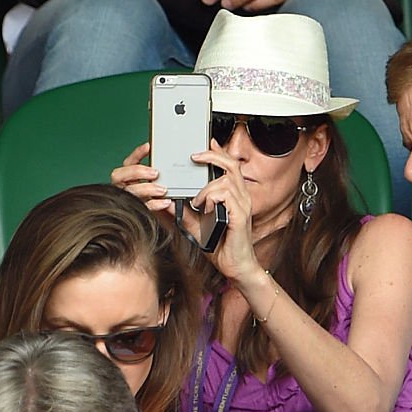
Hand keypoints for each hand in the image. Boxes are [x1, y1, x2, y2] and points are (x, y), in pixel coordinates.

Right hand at [111, 142, 180, 228]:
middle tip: (155, 173)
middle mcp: (126, 188)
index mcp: (130, 178)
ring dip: (146, 188)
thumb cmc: (170, 202)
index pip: (128, 163)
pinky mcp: (138, 214)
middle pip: (119, 176)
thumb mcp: (170, 186)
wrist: (175, 225)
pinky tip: (166, 202)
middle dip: (136, 172)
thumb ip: (168, 175)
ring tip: (163, 189)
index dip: (136, 154)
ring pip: (129, 192)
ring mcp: (131, 201)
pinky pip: (142, 207)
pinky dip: (154, 204)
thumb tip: (177, 160)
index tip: (149, 147)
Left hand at [187, 139, 262, 281]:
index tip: (207, 143)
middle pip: (232, 165)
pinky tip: (204, 209)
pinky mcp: (240, 216)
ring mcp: (242, 206)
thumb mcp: (197, 226)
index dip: (219, 152)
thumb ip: (185, 212)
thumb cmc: (221, 247)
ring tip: (198, 203)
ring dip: (206, 188)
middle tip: (195, 156)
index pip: (230, 166)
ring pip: (225, 180)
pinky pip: (225, 195)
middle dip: (213, 155)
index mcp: (235, 197)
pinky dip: (211, 198)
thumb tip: (169, 200)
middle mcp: (242, 198)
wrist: (235, 267)